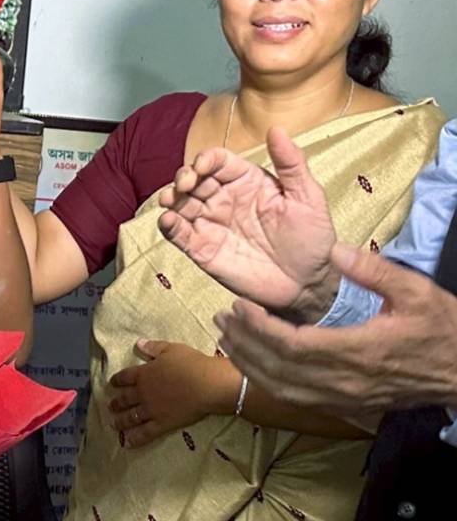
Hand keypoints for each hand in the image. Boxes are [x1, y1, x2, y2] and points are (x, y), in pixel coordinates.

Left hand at [107, 340, 237, 447]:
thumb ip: (153, 348)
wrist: (205, 384)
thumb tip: (138, 343)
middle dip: (117, 403)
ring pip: (131, 417)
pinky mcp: (162, 424)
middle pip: (125, 399)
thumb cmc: (190, 364)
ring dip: (121, 421)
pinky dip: (135, 439)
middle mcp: (143, 393)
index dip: (118, 380)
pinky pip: (145, 433)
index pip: (125, 377)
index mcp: (144, 374)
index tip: (112, 384)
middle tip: (110, 406)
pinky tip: (127, 443)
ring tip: (113, 424)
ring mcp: (151, 410)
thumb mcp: (170, 349)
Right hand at [157, 126, 339, 322]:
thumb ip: (291, 163)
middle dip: (184, 177)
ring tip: (170, 200)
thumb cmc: (312, 239)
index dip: (207, 159)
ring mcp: (211, 224)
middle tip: (185, 184)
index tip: (203, 165)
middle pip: (194, 179)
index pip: (218, 161)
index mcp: (247, 181)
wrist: (308, 285)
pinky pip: (179, 234)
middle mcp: (224, 199)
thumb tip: (276, 128)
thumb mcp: (308, 198)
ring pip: (180, 204)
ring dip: (170, 198)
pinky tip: (168, 221)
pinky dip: (168, 226)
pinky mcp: (202, 249)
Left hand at [217, 242, 456, 416]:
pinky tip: (253, 364)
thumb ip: (373, 271)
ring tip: (227, 337)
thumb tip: (334, 250)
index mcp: (357, 352)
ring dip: (249, 364)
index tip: (238, 306)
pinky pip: (295, 398)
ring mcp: (344, 398)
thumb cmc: (443, 331)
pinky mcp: (346, 406)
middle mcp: (344, 381)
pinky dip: (268, 381)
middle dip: (244, 343)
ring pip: (282, 387)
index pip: (292, 345)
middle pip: (278, 368)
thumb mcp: (416, 292)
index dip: (259, 328)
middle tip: (221, 317)